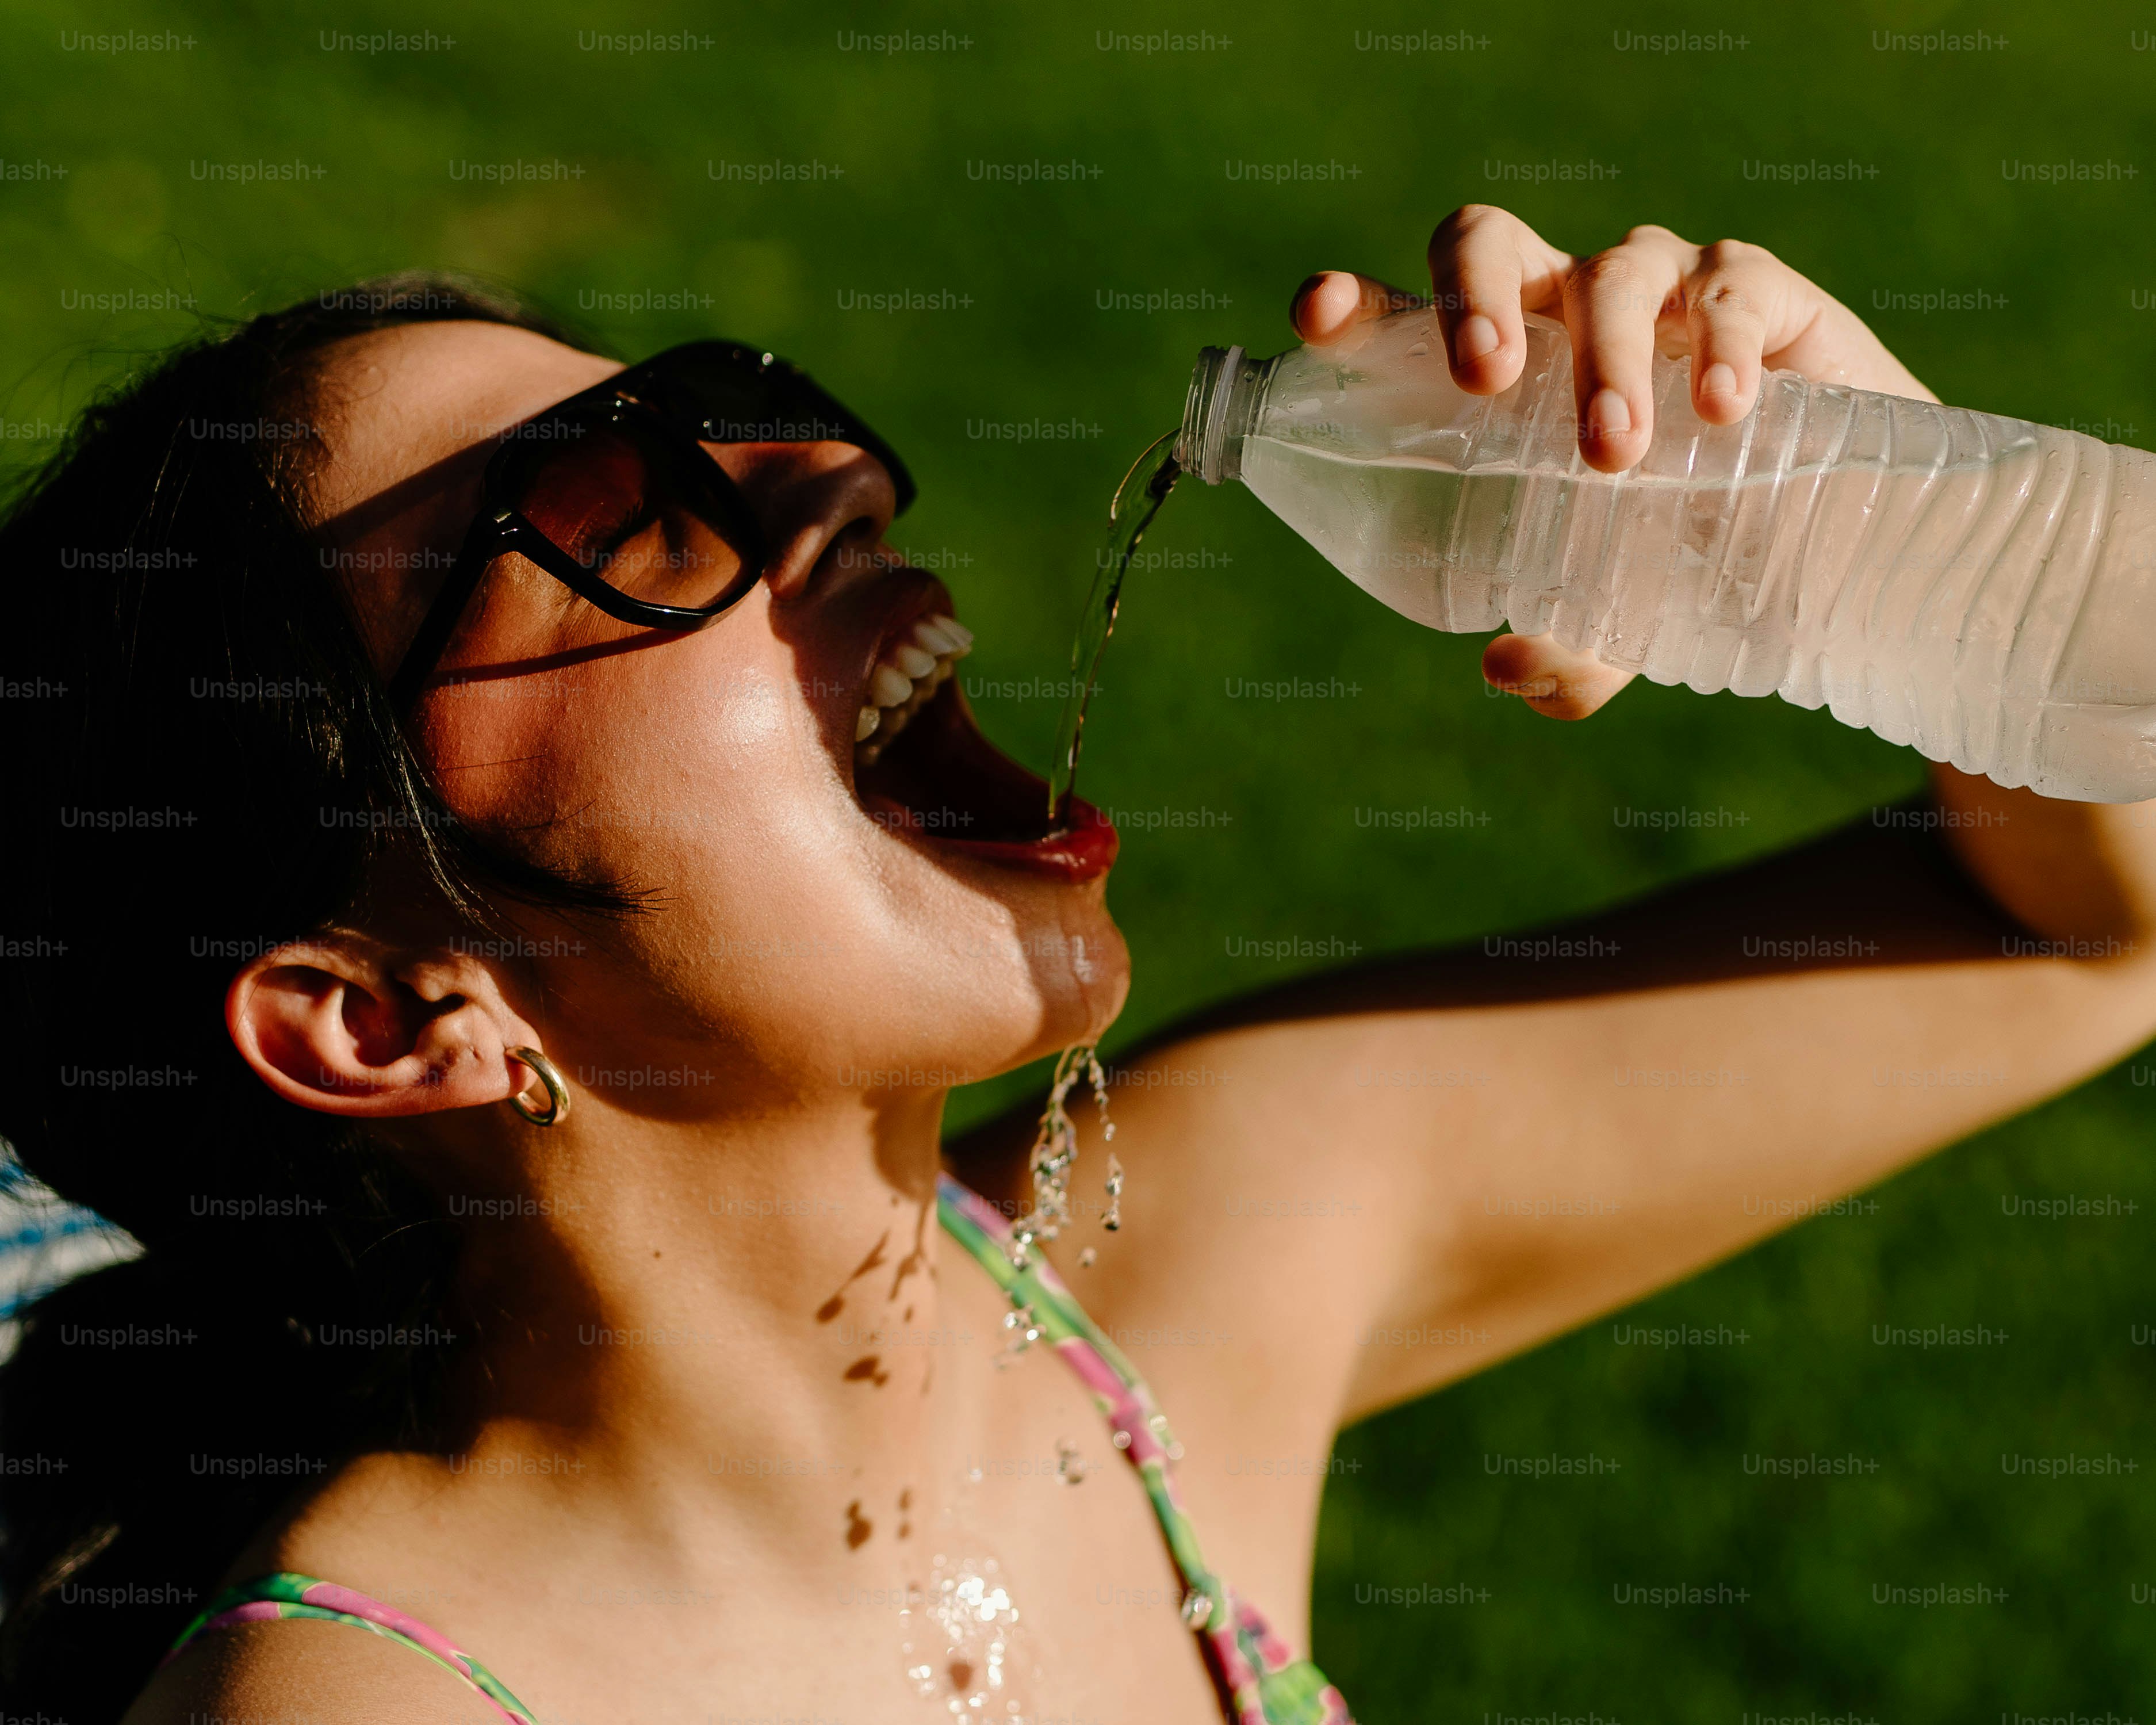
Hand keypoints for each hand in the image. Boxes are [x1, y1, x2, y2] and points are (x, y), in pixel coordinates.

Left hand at [1291, 205, 1936, 718]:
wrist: (1841, 544)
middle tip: (1483, 385)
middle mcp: (1564, 308)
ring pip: (1610, 278)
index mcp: (1499, 365)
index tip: (1321, 318)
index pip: (1404, 310)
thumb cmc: (1691, 557)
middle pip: (1490, 246)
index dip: (1353, 304)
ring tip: (1613, 454)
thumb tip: (1509, 668)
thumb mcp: (1621, 618)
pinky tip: (1723, 413)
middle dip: (1476, 301)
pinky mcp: (1762, 291)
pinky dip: (1718, 344)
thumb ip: (1567, 646)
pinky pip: (1730, 289)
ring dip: (1605, 363)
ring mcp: (1661, 288)